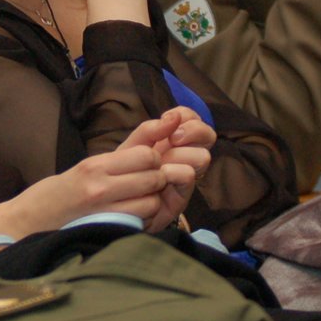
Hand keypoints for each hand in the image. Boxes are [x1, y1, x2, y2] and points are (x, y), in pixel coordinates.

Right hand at [0, 146, 171, 237]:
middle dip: (158, 180)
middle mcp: (99, 184)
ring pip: (151, 201)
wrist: (29, 221)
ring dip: (152, 202)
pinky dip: (143, 220)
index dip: (153, 160)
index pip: (145, 155)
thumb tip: (152, 145)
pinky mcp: (105, 227)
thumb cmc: (59, 194)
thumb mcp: (85, 168)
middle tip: (148, 186)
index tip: (147, 167)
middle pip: (153, 176)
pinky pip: (140, 221)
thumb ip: (118, 159)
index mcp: (95, 165)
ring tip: (140, 203)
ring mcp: (102, 209)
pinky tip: (132, 218)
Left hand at [119, 109, 209, 228]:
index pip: (192, 118)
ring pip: (202, 156)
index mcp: (172, 139)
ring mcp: (185, 174)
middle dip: (192, 131)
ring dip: (180, 154)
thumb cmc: (122, 172)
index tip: (168, 120)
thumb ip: (149, 130)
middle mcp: (184, 154)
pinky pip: (189, 175)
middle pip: (207, 134)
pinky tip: (161, 175)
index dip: (186, 116)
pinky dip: (175, 172)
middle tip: (173, 139)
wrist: (113, 205)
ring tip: (161, 163)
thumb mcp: (132, 147)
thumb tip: (172, 115)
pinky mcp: (182, 195)